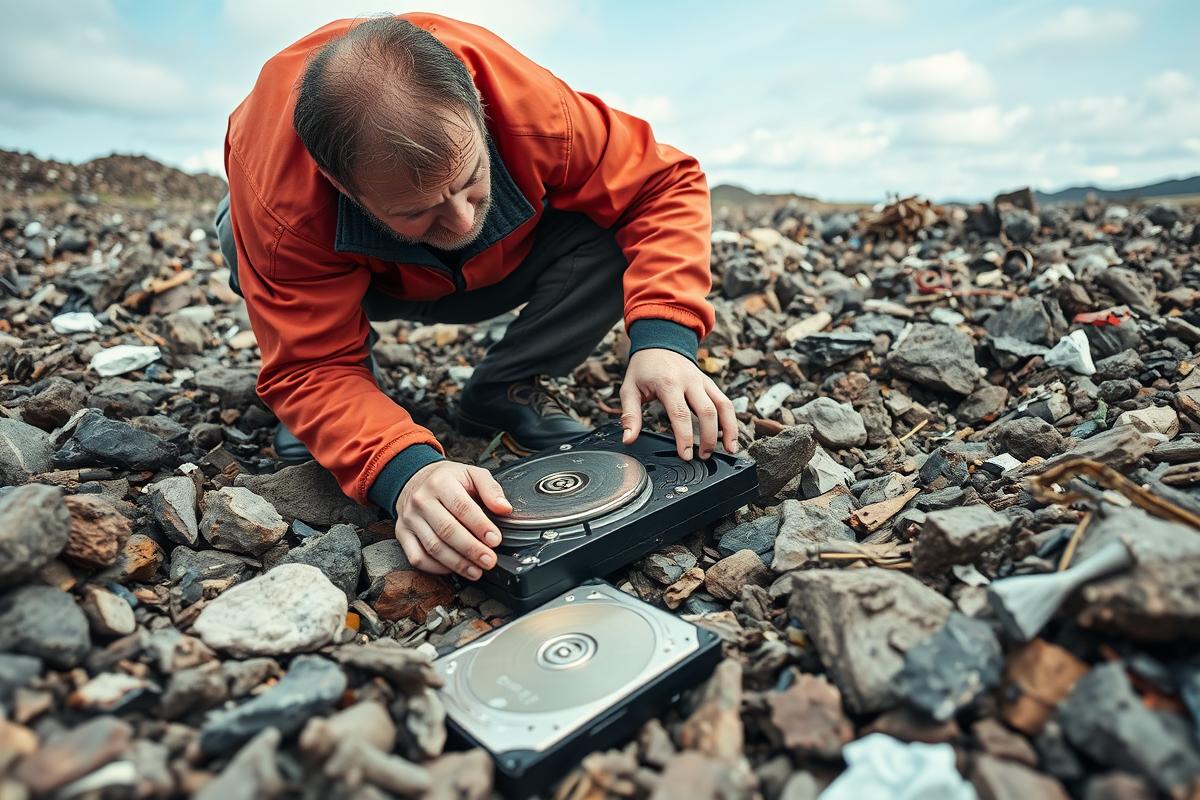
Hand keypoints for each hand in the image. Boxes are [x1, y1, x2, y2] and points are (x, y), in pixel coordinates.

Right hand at [393, 460, 511, 579]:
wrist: (415, 479)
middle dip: (471, 549)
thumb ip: (491, 489)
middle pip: (447, 530)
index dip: (480, 526)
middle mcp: (421, 500)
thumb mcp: (471, 474)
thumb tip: (505, 509)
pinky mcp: (402, 533)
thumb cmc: (447, 480)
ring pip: (433, 547)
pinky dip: (435, 568)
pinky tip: (452, 570)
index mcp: (440, 482)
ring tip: (476, 571)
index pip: (461, 507)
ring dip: (457, 563)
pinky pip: (417, 557)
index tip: (495, 540)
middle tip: (489, 560)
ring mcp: (409, 518)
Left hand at [619, 349, 738, 459]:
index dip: (685, 438)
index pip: (680, 414)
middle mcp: (689, 381)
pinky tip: (730, 435)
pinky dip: (731, 419)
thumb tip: (629, 439)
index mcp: (668, 383)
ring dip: (729, 429)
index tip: (686, 455)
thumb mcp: (629, 389)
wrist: (659, 342)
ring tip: (728, 449)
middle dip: (708, 437)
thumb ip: (630, 416)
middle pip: (707, 412)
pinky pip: (725, 401)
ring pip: (723, 405)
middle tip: (703, 456)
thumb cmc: (644, 369)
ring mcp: (703, 381)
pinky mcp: (710, 383)